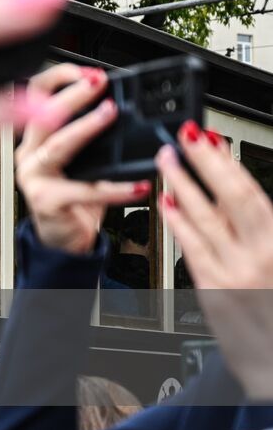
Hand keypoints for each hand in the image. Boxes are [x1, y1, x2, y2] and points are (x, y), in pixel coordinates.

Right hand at [14, 64, 151, 253]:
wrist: (65, 240)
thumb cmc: (74, 199)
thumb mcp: (80, 161)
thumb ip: (91, 136)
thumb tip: (122, 107)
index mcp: (34, 138)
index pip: (35, 97)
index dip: (59, 78)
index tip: (87, 71)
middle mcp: (27, 154)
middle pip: (43, 115)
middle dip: (72, 94)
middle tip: (98, 83)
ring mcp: (32, 177)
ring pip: (57, 146)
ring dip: (85, 126)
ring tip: (109, 113)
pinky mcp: (46, 201)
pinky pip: (84, 190)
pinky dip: (114, 187)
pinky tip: (138, 185)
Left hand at [158, 126, 272, 397]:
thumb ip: (269, 223)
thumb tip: (257, 196)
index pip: (252, 192)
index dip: (227, 162)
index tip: (211, 138)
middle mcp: (261, 257)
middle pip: (227, 198)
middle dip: (203, 163)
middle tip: (183, 136)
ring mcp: (235, 275)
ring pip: (203, 219)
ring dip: (182, 185)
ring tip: (167, 160)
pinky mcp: (214, 293)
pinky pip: (191, 250)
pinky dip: (178, 223)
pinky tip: (166, 205)